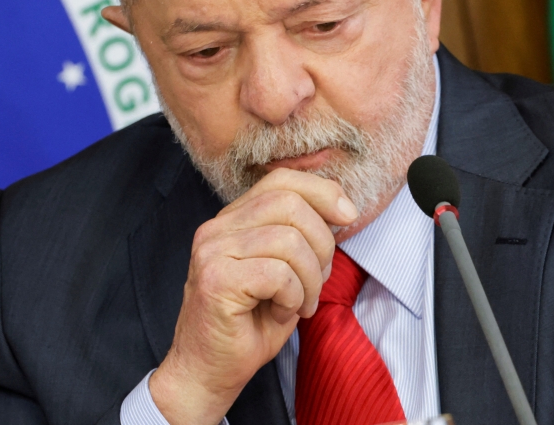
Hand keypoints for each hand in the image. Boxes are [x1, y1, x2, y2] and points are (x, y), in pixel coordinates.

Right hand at [149, 168, 357, 424]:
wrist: (206, 372)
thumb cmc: (246, 326)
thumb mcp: (281, 273)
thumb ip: (298, 237)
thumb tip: (339, 212)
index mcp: (231, 221)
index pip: (280, 180)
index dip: (322, 191)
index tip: (348, 217)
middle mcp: (216, 229)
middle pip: (289, 202)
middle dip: (322, 242)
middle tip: (318, 280)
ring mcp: (212, 252)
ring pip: (289, 239)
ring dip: (310, 278)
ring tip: (301, 303)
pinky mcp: (216, 279)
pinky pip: (278, 273)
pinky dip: (294, 296)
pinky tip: (284, 311)